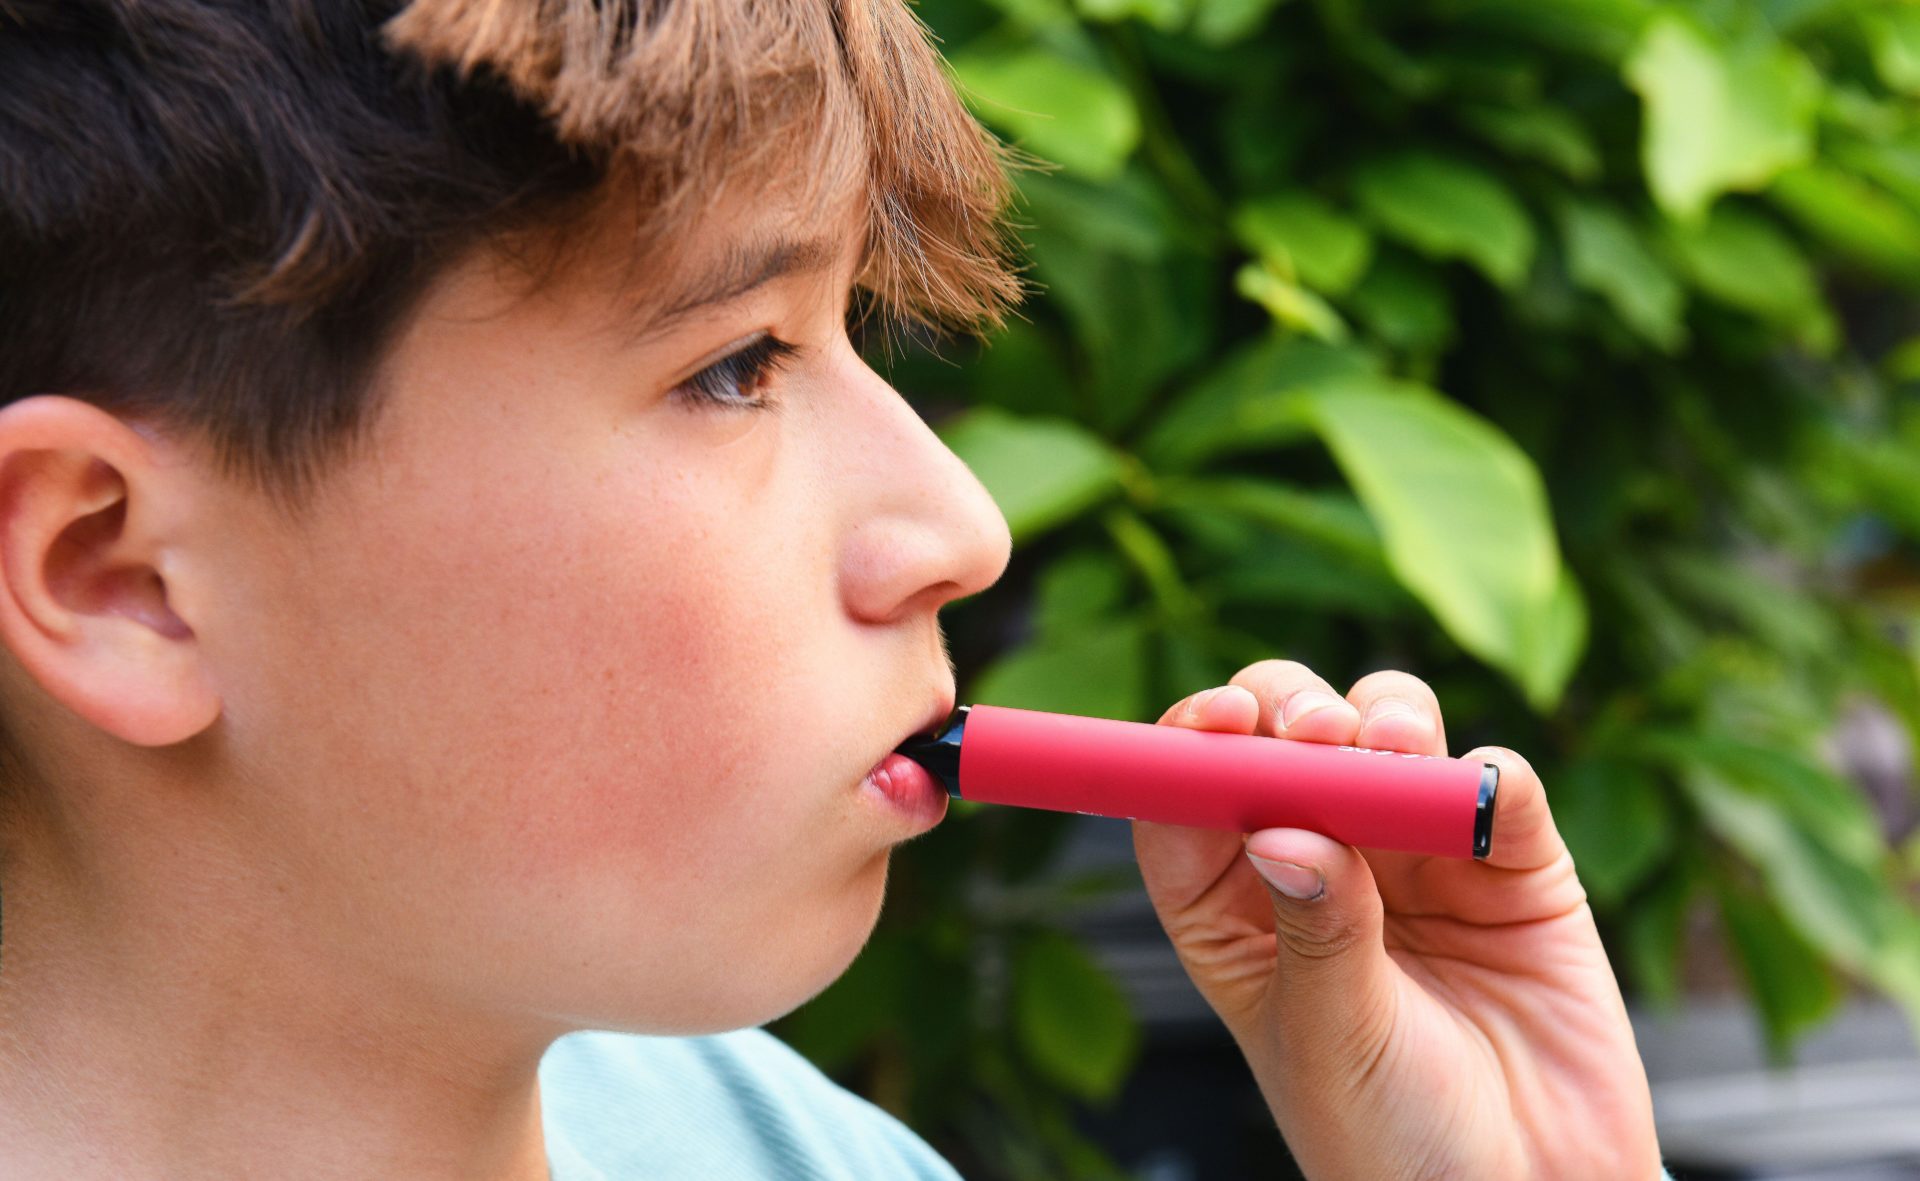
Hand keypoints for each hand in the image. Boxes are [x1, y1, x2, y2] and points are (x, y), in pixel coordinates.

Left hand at [1132, 660, 1660, 1179]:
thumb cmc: (1394, 1145)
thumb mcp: (1332, 1043)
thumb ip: (1316, 932)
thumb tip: (1281, 828)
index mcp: (1237, 911)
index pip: (1189, 800)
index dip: (1195, 742)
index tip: (1215, 721)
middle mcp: (1320, 863)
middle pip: (1284, 738)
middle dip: (1291, 711)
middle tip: (1312, 734)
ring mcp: (1416, 854)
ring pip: (1387, 731)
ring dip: (1384, 718)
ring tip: (1387, 751)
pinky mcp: (1513, 863)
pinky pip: (1497, 785)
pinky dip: (1487, 774)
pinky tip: (1477, 801)